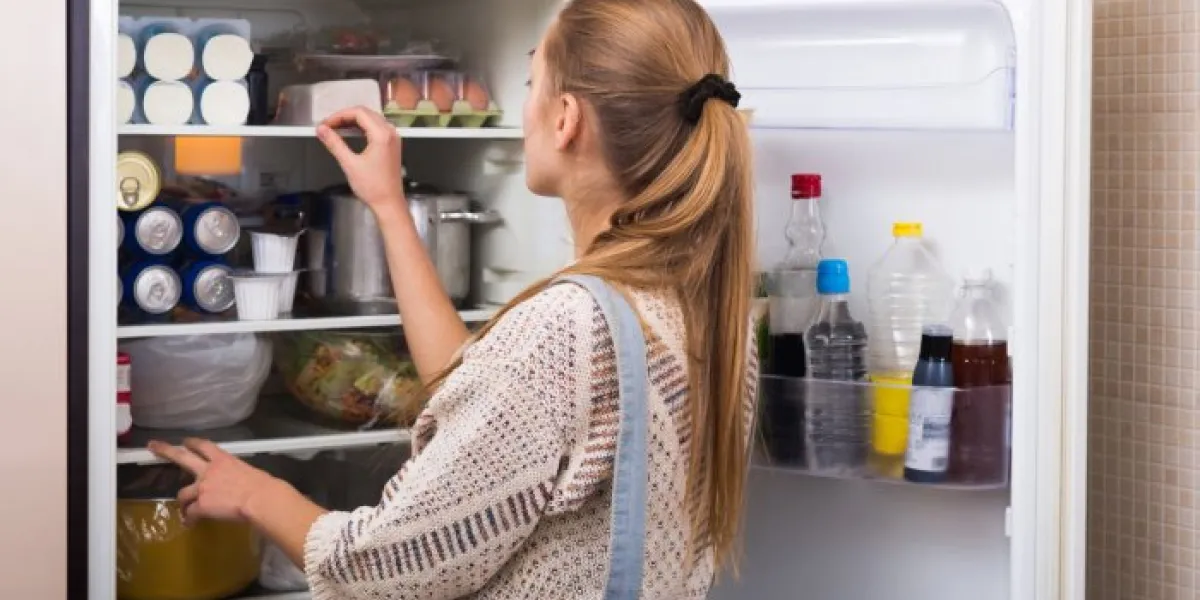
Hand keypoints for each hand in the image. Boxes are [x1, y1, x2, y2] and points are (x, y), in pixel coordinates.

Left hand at [148, 438, 286, 525]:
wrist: (259, 498)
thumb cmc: (263, 485)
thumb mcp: (249, 472)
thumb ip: (236, 474)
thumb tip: (238, 483)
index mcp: (223, 459)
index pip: (204, 446)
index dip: (193, 443)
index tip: (185, 441)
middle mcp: (208, 470)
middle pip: (182, 457)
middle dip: (165, 451)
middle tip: (153, 446)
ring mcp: (202, 487)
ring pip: (182, 494)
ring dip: (183, 502)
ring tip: (184, 510)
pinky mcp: (201, 505)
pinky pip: (190, 513)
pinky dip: (189, 519)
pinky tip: (190, 524)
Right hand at [317, 106, 405, 213]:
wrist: (389, 203)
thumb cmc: (373, 187)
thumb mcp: (349, 164)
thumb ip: (334, 143)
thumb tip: (322, 130)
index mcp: (382, 135)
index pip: (359, 113)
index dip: (339, 115)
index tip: (326, 124)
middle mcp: (391, 133)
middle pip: (365, 113)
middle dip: (345, 117)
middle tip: (328, 126)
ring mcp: (393, 139)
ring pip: (371, 119)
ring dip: (353, 121)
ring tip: (336, 129)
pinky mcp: (392, 145)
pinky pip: (376, 128)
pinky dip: (362, 128)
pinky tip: (350, 134)